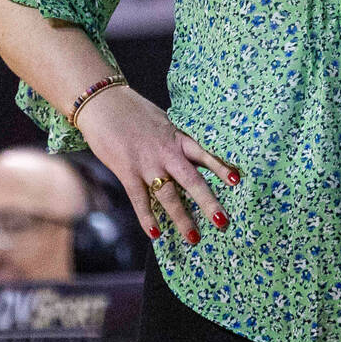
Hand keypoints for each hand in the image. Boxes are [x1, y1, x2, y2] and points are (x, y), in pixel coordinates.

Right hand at [75, 85, 240, 242]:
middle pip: (192, 180)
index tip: (237, 180)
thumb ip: (176, 140)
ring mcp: (146, 163)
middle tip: (223, 222)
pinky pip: (140, 199)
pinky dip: (147, 218)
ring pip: (168, 195)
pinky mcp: (127, 171)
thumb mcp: (164, 122)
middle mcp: (166, 152)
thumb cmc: (135, 111)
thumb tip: (192, 156)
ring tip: (194, 238)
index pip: (204, 154)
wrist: (104, 103)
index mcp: (178, 137)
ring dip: (182, 218)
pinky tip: (156, 234)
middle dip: (208, 203)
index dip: (221, 167)